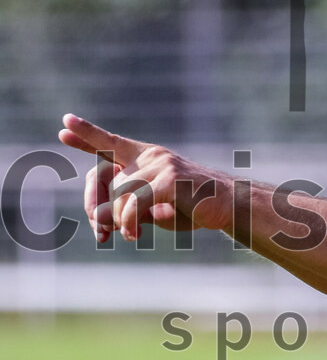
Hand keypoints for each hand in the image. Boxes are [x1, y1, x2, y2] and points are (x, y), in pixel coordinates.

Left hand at [58, 113, 233, 241]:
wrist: (228, 206)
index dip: (87, 134)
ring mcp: (161, 165)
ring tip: (129, 235)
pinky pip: (135, 201)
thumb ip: (129, 206)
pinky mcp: (169, 179)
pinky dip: (129, 220)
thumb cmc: (193, 207)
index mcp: (149, 157)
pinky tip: (133, 233)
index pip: (111, 143)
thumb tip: (98, 218)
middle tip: (102, 233)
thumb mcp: (155, 207)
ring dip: (118, 219)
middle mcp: (152, 155)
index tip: (65, 124)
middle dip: (99, 208)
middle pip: (106, 179)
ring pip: (119, 192)